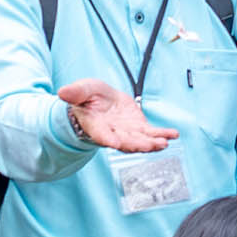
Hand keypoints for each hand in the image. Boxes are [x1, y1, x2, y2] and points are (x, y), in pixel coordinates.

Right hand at [57, 80, 175, 156]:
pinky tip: (173, 134)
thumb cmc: (87, 99)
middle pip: (124, 142)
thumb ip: (75, 93)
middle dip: (137, 144)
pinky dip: (162, 134)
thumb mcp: (82, 90)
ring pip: (140, 141)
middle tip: (149, 145)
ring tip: (163, 142)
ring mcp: (127, 132)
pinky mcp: (139, 128)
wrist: (99, 104)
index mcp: (96, 125)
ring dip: (152, 143)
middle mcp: (112, 133)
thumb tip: (62, 92)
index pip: (100, 134)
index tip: (112, 143)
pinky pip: (152, 134)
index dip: (106, 139)